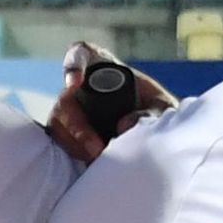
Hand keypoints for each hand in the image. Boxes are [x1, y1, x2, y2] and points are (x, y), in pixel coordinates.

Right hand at [43, 44, 172, 163]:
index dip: (73, 65)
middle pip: (65, 99)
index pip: (81, 55)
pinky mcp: (67, 134)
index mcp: (104, 69)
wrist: (152, 138)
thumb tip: (124, 125)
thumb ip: (153, 112)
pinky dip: (72, 154)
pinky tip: (87, 166)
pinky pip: (59, 143)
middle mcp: (81, 88)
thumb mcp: (163, 108)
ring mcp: (71, 112)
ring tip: (95, 162)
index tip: (75, 84)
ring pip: (58, 124)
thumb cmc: (156, 114)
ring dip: (74, 144)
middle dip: (76, 126)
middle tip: (96, 149)